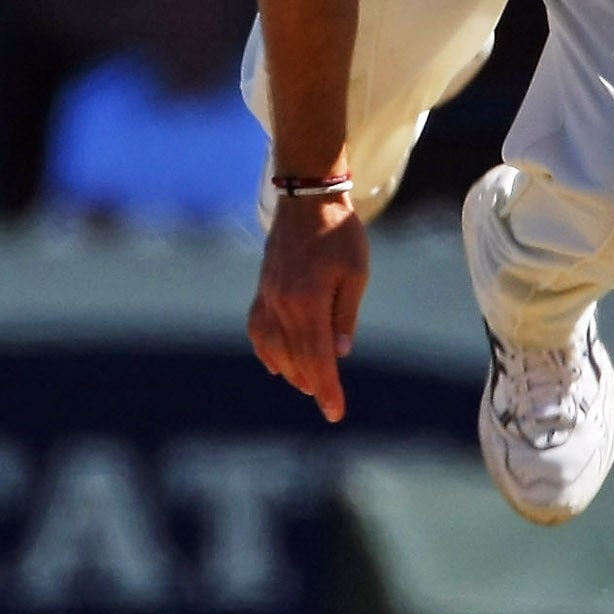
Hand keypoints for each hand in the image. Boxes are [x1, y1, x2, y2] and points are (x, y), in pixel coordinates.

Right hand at [248, 193, 369, 422]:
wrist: (307, 199)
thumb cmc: (339, 234)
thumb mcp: (355, 273)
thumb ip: (345, 315)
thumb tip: (340, 354)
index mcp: (308, 301)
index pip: (317, 358)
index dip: (327, 390)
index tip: (335, 414)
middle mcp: (281, 304)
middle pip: (295, 359)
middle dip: (312, 385)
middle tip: (329, 401)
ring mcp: (267, 297)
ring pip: (273, 349)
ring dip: (291, 372)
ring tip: (309, 385)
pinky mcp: (261, 290)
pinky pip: (258, 330)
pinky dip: (267, 351)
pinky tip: (278, 365)